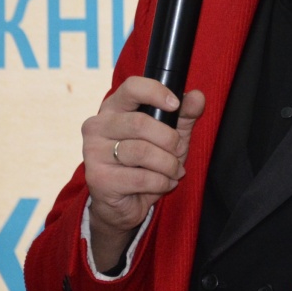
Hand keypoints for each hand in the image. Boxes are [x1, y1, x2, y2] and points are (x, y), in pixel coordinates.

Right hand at [80, 77, 205, 270]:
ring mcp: (93, 152)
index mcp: (113, 108)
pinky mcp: (99, 178)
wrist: (124, 202)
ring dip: (168, 164)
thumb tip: (197, 97)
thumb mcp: (170, 135)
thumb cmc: (148, 162)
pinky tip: (164, 183)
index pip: (131, 87)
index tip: (175, 104)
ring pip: (142, 152)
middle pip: (140, 123)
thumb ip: (184, 115)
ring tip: (174, 171)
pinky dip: (162, 182)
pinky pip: (141, 177)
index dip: (156, 92)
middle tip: (179, 151)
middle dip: (170, 140)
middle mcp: (97, 126)